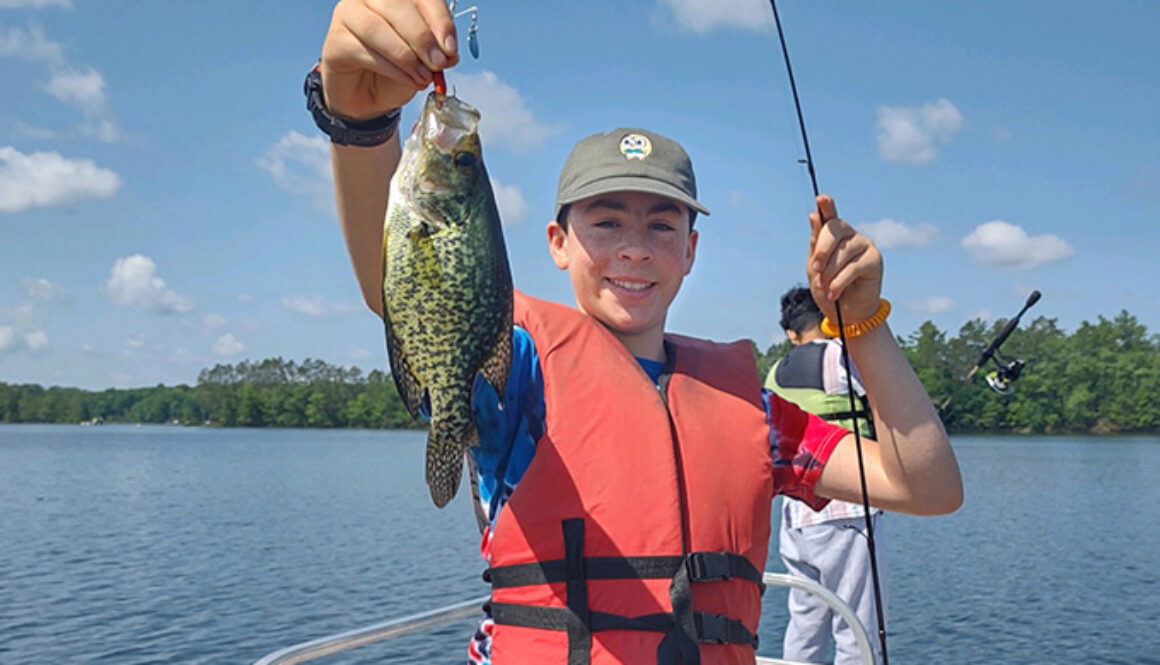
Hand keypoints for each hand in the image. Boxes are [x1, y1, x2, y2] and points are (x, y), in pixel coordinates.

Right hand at [320, 0, 459, 120]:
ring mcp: (348, 15)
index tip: (450, 48)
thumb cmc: (396, 69)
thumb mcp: (424, 59)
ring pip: (376, 28)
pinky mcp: (335, 41)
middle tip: (438, 63)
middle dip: (422, 37)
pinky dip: (392, 69)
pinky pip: (365, 51)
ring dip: (405, 55)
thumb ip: (437, 49)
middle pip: (396, 5)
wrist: (368, 95)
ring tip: (424, 77)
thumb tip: (449, 52)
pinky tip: (409, 80)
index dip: (439, 19)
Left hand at [806, 195, 882, 323]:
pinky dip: (839, 282)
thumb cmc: (828, 288)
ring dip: (829, 272)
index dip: (826, 207)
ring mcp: (864, 245)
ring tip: (825, 288)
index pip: (830, 217)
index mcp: (834, 235)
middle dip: (822, 250)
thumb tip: (813, 215)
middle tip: (816, 269)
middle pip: (835, 230)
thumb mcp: (815, 267)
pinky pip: (853, 267)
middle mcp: (851, 236)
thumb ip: (815, 243)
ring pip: (842, 251)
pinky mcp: (874, 260)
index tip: (821, 199)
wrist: (844, 314)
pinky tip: (833, 293)